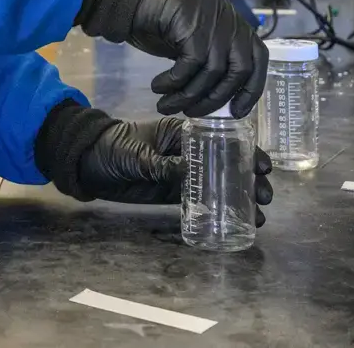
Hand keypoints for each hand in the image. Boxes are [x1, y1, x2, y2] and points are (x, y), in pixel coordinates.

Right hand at [73, 0, 267, 117]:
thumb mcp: (195, 39)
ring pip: (212, 71)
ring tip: (167, 106)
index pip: (259, 57)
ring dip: (188, 96)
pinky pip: (189, 65)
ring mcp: (213, 20)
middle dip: (216, 98)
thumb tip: (217, 97)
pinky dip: (174, 82)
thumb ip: (211, 58)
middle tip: (193, 113)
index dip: (252, 88)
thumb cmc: (163, 20)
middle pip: (239, 69)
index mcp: (235, 22)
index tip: (237, 111)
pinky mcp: (192, 24)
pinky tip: (159, 87)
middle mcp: (229, 19)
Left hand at [79, 117, 272, 224]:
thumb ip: (159, 164)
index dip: (246, 150)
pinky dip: (221, 210)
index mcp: (182, 131)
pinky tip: (239, 222)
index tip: (263, 166)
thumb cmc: (111, 146)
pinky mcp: (174, 193)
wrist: (87, 163)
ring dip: (242, 198)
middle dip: (251, 178)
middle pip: (228, 162)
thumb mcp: (136, 153)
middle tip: (266, 196)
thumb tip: (187, 173)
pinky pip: (203, 202)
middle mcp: (188, 151)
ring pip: (220, 184)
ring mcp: (183, 173)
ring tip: (260, 215)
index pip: (221, 137)